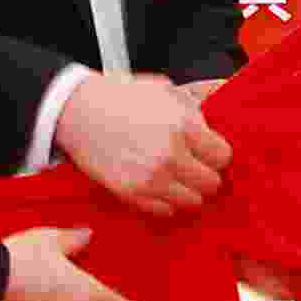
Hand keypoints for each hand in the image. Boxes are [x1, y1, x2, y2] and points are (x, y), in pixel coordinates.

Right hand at [60, 69, 234, 220]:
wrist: (77, 112)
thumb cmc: (119, 98)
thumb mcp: (165, 90)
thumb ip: (196, 108)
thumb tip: (218, 120)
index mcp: (182, 126)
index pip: (223, 157)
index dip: (216, 153)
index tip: (208, 151)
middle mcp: (169, 156)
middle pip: (211, 183)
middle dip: (205, 173)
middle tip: (194, 165)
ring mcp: (150, 179)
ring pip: (192, 202)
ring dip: (187, 190)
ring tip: (175, 174)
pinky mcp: (132, 194)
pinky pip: (165, 210)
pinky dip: (166, 201)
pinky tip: (158, 183)